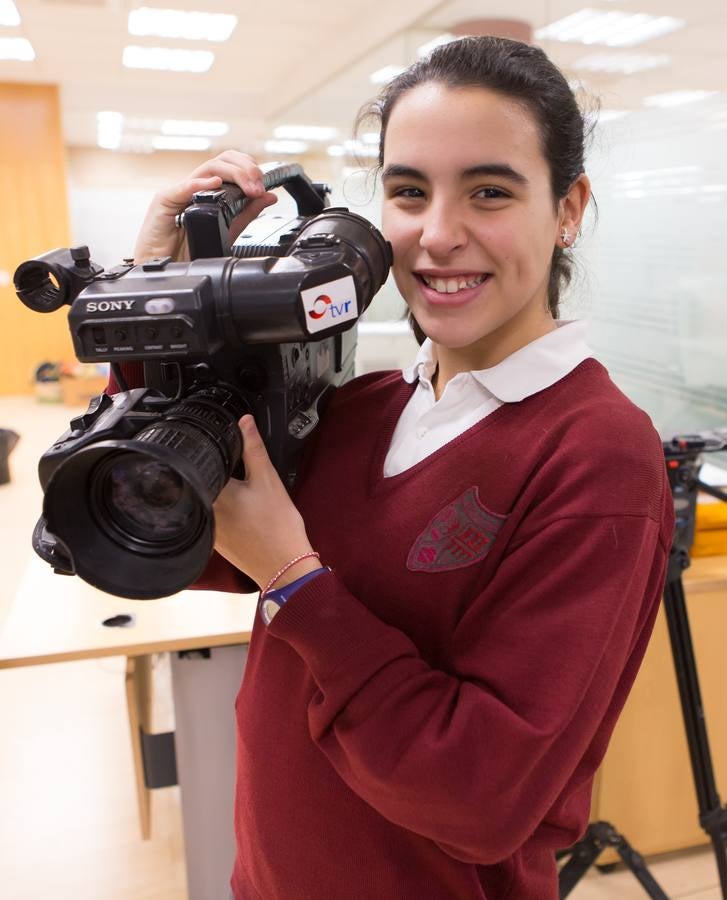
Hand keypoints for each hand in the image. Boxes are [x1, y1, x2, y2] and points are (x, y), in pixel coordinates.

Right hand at [134, 150, 277, 262]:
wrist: (163, 266)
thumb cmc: (187, 250)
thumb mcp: (226, 231)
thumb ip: (246, 214)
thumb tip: (269, 197)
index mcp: (209, 191)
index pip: (231, 166)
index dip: (250, 170)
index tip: (263, 187)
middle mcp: (195, 186)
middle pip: (222, 160)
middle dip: (245, 169)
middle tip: (257, 187)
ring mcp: (180, 191)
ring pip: (209, 168)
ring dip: (233, 173)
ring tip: (248, 188)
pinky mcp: (165, 199)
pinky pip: (183, 186)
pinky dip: (201, 183)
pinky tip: (215, 185)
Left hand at [213, 415, 319, 589]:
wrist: (284, 565)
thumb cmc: (278, 526)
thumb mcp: (268, 479)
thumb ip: (254, 448)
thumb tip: (245, 422)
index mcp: (213, 491)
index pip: (204, 462)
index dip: (214, 452)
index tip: (226, 450)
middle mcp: (204, 509)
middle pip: (204, 479)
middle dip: (219, 471)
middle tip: (240, 471)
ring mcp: (207, 526)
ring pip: (208, 497)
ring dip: (220, 490)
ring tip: (242, 490)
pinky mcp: (214, 539)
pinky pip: (212, 514)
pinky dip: (224, 508)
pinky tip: (242, 510)